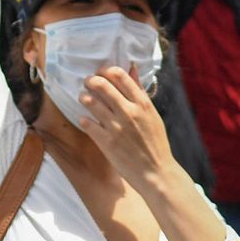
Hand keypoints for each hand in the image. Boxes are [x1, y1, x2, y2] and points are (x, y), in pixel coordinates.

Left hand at [75, 67, 177, 192]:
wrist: (156, 172)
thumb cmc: (155, 143)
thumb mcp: (152, 114)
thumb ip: (140, 92)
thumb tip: (131, 68)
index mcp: (142, 104)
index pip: (120, 76)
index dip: (106, 70)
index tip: (101, 73)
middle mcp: (129, 112)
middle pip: (102, 85)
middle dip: (91, 80)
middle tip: (88, 82)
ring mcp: (117, 127)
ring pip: (91, 102)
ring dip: (84, 97)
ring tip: (83, 98)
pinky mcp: (107, 143)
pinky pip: (87, 123)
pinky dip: (83, 119)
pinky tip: (85, 119)